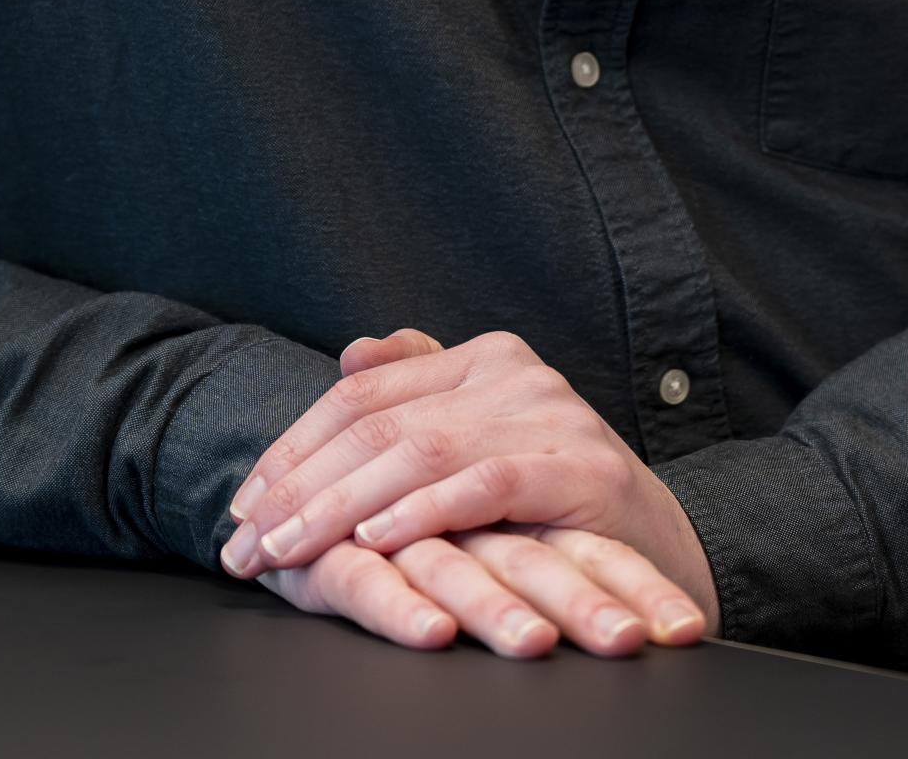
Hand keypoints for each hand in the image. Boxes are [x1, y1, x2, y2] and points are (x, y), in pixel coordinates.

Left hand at [220, 325, 719, 635]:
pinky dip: (423, 510)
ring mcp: (549, 413)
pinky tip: (375, 536)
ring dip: (340, 505)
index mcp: (482, 358)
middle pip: (379, 422)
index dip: (295, 448)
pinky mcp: (579, 467)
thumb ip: (423, 387)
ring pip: (419, 450)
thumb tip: (349, 352)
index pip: (363, 393)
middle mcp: (513, 371)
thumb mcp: (485, 439)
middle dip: (301, 487)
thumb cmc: (557, 508)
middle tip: (246, 542)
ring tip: (288, 547)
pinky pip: (484, 483)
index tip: (244, 505)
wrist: (663, 555)